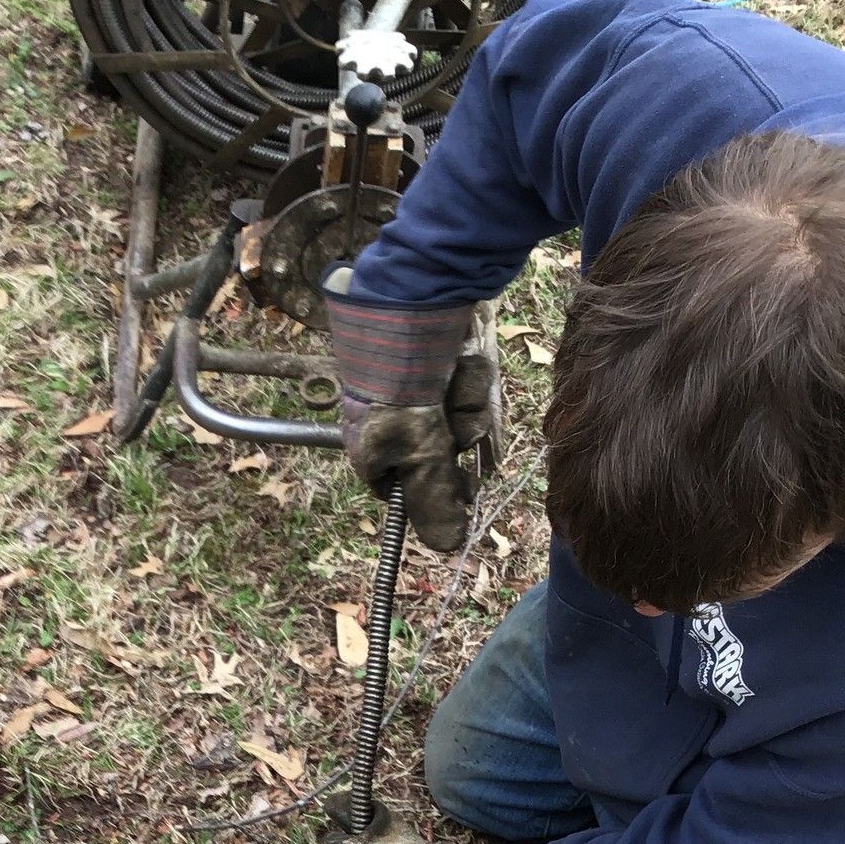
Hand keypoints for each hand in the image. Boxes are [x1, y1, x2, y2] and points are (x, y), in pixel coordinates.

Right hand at [322, 277, 505, 550]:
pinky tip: (462, 360)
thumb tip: (447, 548)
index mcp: (372, 449)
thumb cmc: (404, 377)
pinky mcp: (442, 369)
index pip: (404, 494)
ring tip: (454, 378)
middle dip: (457, 436)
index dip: (436, 490)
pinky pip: (468, 390)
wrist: (418, 295)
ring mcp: (419, 395)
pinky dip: (471, 379)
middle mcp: (393, 425)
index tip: (457, 479)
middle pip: (442, 458)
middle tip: (454, 419)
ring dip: (467, 404)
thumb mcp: (419, 446)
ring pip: (461, 423)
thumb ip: (434, 497)